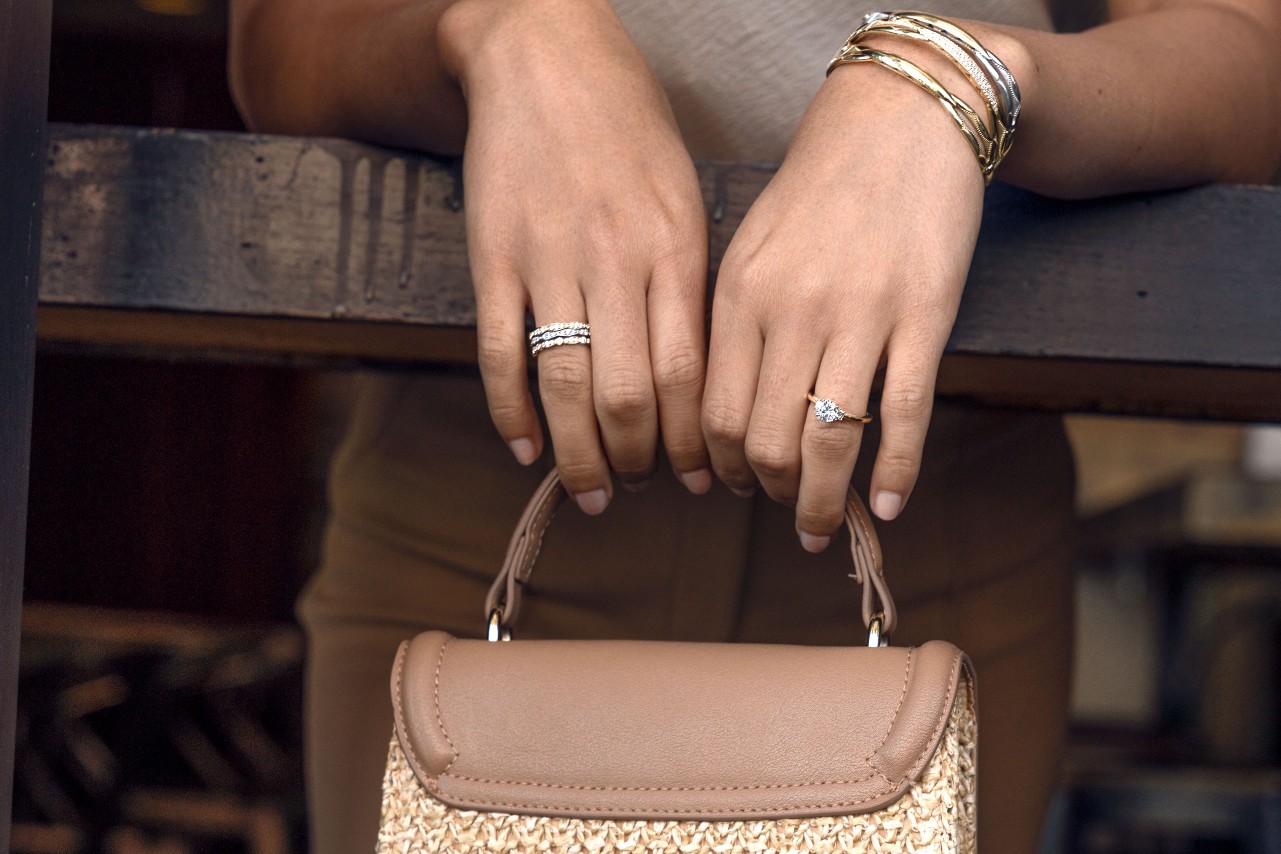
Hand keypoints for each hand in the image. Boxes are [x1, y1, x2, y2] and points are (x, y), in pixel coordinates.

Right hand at [440, 0, 711, 511]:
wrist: (543, 53)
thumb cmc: (626, 124)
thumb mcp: (682, 192)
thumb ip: (688, 279)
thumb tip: (695, 373)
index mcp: (674, 247)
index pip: (689, 375)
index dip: (694, 442)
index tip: (702, 479)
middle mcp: (615, 260)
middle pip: (630, 395)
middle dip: (640, 461)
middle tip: (642, 488)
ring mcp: (548, 259)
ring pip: (565, 386)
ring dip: (579, 455)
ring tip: (591, 492)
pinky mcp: (491, 256)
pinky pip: (500, 352)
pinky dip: (510, 412)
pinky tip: (525, 449)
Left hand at [703, 62, 985, 547]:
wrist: (902, 118)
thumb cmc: (819, 188)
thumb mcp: (752, 245)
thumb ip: (733, 324)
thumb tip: (718, 411)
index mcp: (739, 295)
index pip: (711, 414)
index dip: (719, 467)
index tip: (731, 487)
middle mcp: (792, 311)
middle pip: (764, 440)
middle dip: (769, 494)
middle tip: (782, 510)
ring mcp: (861, 315)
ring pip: (829, 441)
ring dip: (823, 503)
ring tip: (824, 529)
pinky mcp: (925, 315)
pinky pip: (905, 414)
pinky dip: (896, 472)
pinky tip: (888, 506)